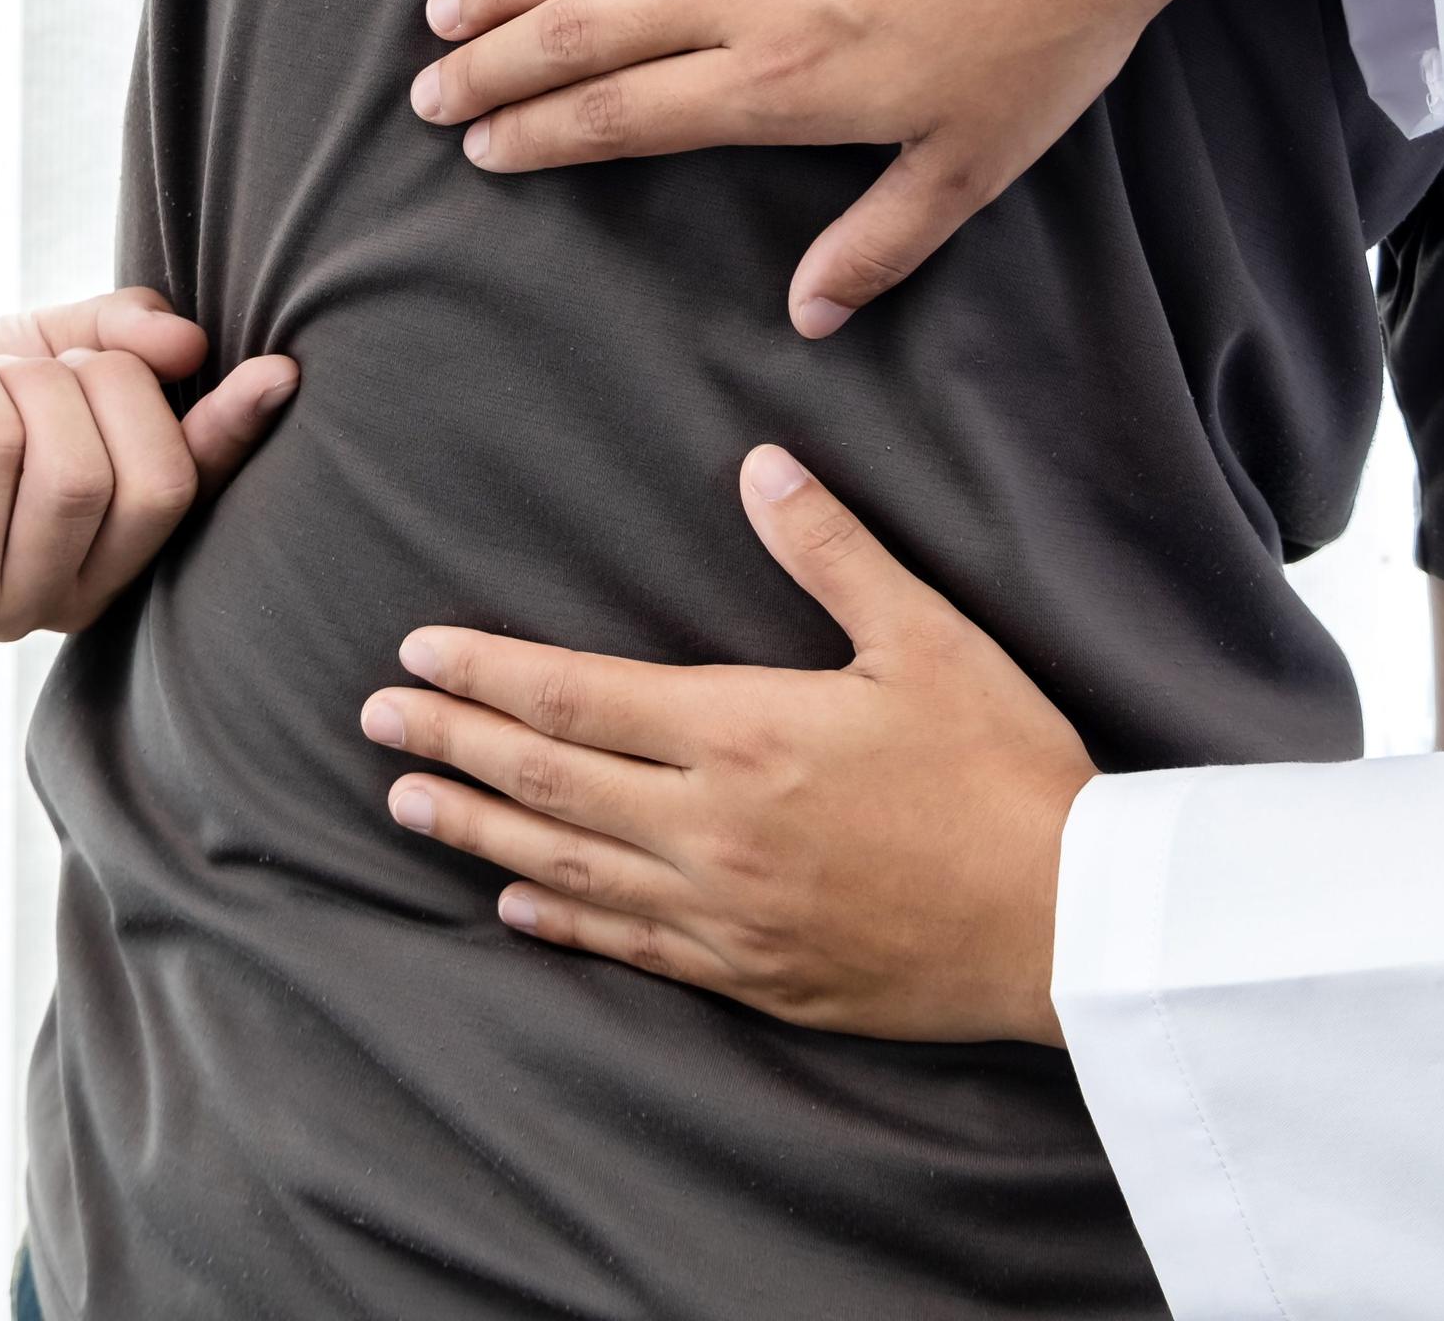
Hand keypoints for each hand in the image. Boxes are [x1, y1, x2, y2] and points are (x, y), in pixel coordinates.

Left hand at [0, 288, 296, 637]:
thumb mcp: (48, 350)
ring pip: (72, 469)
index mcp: (117, 545)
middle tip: (35, 366)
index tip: (280, 371)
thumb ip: (123, 341)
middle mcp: (73, 593)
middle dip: (101, 386)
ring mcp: (4, 603)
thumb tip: (194, 346)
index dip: (236, 432)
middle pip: (150, 481)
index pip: (196, 491)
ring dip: (21, 384)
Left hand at [360, 446, 1095, 1046]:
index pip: (575, 695)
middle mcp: (712, 829)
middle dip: (452, 745)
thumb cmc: (1008, 768)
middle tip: (371, 723)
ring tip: (407, 805)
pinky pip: (632, 946)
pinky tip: (514, 904)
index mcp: (743, 733)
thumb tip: (760, 465)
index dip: (484, 675)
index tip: (414, 656)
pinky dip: (561, 921)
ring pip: (568, 867)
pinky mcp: (757, 977)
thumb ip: (832, 551)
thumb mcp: (928, 638)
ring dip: (480, 829)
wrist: (1072, 924)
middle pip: (548, 779)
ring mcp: (726, 914)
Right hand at [405, 0, 1406, 333]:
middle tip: (427, 91)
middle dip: (493, 68)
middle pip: (582, 34)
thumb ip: (882, 243)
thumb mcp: (975, 164)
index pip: (622, 117)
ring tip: (447, 8)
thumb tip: (808, 315)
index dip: (539, 136)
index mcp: (778, 84)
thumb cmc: (1049, 30)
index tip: (480, 148)